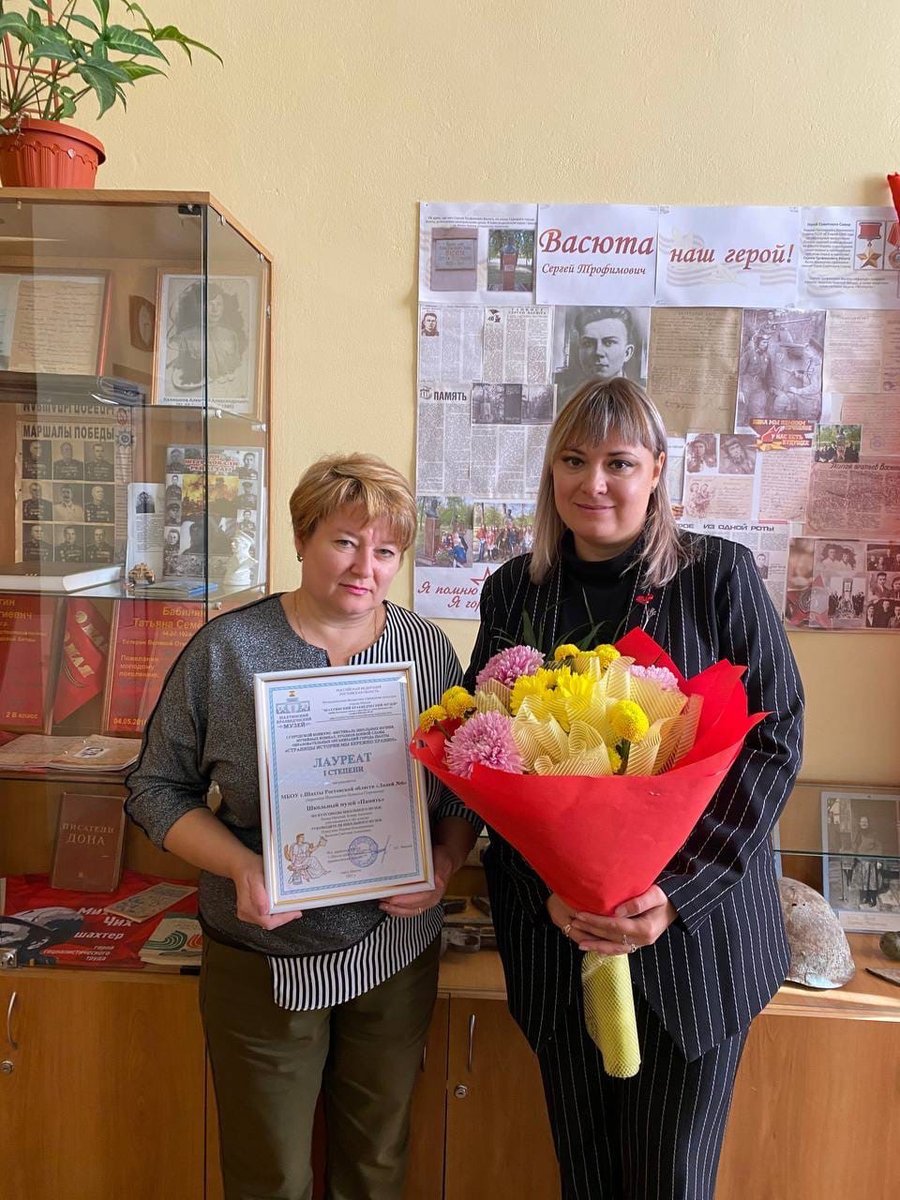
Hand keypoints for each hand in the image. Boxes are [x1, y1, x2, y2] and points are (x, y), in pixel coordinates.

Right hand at [232, 853, 299, 930]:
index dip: (283, 919)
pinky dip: (276, 911)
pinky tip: (281, 904)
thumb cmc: (249, 868)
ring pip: (269, 920)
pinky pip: (267, 915)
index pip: (268, 922)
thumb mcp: (256, 876)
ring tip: (291, 906)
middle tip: (296, 908)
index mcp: (247, 907)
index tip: (295, 912)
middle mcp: (246, 913)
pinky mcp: (252, 910)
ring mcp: (248, 913)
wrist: (240, 865)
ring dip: (281, 914)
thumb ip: (259, 894)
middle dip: (284, 916)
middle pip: (269, 923)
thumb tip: (264, 910)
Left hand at [379, 843, 455, 918]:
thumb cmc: (441, 859)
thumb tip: (431, 877)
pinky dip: (400, 911)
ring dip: (396, 910)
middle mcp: (433, 897)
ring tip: (384, 905)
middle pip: (413, 907)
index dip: (406, 899)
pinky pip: (411, 911)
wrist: (446, 861)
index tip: (393, 898)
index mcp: (437, 887)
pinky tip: (391, 909)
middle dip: (397, 906)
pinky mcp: (423, 903)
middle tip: (383, 900)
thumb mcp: (439, 859)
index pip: (421, 898)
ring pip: (411, 911)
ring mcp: (428, 901)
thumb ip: (433, 868)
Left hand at [553, 885, 676, 954]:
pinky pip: (619, 949)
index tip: (580, 914)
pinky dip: (606, 950)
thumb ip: (638, 902)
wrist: (678, 905)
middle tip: (574, 922)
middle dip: (591, 930)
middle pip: (611, 937)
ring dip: (596, 945)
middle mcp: (642, 940)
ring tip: (579, 942)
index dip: (596, 921)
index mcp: (645, 929)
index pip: (614, 926)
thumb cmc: (665, 896)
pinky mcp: (638, 944)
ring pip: (614, 948)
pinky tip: (595, 948)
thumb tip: (617, 911)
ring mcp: (640, 944)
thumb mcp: (655, 894)